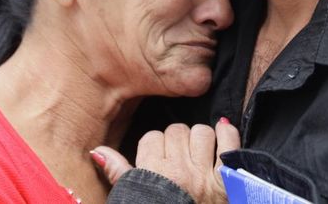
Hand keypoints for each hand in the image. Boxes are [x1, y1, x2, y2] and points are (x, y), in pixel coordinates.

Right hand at [93, 119, 239, 202]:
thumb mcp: (132, 199)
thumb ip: (117, 172)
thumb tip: (97, 151)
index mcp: (154, 176)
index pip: (152, 137)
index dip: (154, 145)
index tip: (157, 156)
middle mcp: (180, 172)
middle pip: (176, 131)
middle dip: (175, 139)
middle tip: (177, 154)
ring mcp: (205, 175)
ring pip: (202, 132)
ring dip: (199, 138)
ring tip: (196, 151)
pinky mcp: (227, 180)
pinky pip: (229, 143)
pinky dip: (226, 133)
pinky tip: (221, 131)